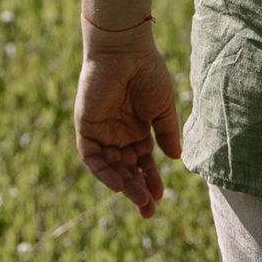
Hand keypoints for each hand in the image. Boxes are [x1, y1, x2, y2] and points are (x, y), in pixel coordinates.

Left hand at [76, 35, 183, 218]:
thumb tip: (175, 159)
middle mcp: (118, 134)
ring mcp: (102, 131)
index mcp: (137, 130)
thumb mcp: (162, 108)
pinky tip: (119, 182)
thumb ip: (166, 133)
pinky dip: (104, 171)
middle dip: (138, 189)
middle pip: (126, 169)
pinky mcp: (86, 127)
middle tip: (148, 210)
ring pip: (110, 167)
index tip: (160, 197)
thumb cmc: (147, 73)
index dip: (150, 180)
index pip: (142, 163)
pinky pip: (91, 156)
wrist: (125, 50)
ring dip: (123, 184)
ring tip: (138, 199)